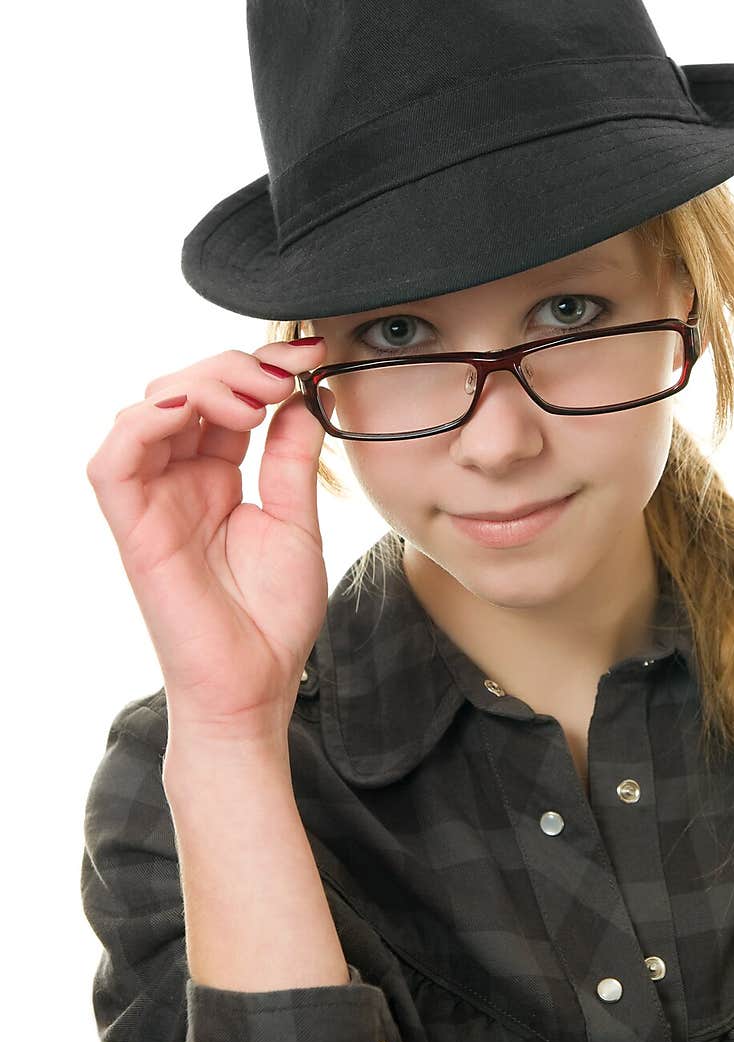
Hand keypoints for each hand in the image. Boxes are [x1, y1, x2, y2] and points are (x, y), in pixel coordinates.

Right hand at [86, 339, 333, 748]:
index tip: (311, 354)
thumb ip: (292, 459)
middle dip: (235, 367)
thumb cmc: (271, 618)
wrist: (256, 687)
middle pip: (184, 390)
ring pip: (148, 410)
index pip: (223, 399)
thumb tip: (304, 397)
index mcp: (215, 476)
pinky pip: (112, 461)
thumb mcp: (296, 521)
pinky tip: (188, 410)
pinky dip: (142, 424)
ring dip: (199, 385)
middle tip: (284, 375)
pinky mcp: (132, 527)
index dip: (261, 367)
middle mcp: (178, 480)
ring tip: (254, 399)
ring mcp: (153, 501)